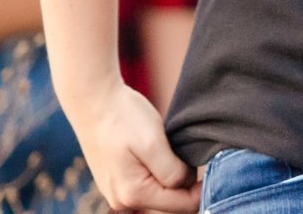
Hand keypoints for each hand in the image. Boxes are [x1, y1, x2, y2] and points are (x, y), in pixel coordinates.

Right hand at [58, 77, 198, 212]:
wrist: (92, 100)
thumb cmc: (123, 118)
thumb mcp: (154, 143)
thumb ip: (173, 171)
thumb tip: (187, 182)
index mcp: (134, 195)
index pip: (183, 205)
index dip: (202, 188)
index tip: (210, 163)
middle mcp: (123, 201)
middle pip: (171, 201)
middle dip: (186, 181)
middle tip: (187, 151)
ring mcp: (118, 192)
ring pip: (161, 191)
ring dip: (172, 175)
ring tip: (170, 149)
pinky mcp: (118, 180)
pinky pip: (148, 183)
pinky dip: (158, 170)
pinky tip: (158, 150)